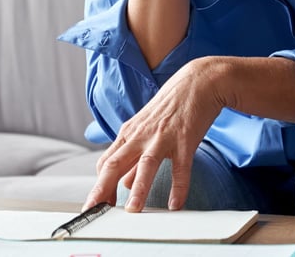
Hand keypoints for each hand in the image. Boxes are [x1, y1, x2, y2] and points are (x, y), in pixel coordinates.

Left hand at [83, 57, 227, 212]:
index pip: (105, 162)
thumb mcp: (148, 128)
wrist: (200, 80)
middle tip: (95, 213)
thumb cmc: (173, 104)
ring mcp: (163, 136)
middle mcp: (142, 135)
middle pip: (115, 164)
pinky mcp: (185, 138)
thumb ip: (136, 157)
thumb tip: (126, 184)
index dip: (99, 187)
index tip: (95, 208)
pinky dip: (178, 186)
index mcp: (130, 132)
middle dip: (102, 190)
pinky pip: (180, 166)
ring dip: (138, 189)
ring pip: (146, 164)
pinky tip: (175, 203)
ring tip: (133, 211)